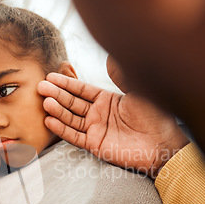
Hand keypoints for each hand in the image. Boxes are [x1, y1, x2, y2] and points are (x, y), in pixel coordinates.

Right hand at [38, 57, 188, 177]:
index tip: (51, 77)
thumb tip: (111, 58)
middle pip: (72, 102)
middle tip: (41, 87)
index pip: (81, 89)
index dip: (66, 83)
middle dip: (56, 94)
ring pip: (70, 118)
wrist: (163, 144)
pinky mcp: (95, 144)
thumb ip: (123, 76)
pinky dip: (62, 129)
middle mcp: (98, 114)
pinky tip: (50, 120)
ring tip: (45, 102)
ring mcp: (96, 129)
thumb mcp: (139, 91)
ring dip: (57, 110)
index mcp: (107, 100)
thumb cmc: (156, 117)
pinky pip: (74, 136)